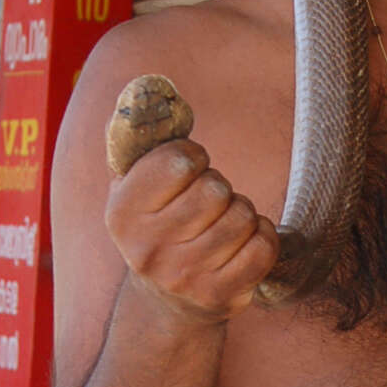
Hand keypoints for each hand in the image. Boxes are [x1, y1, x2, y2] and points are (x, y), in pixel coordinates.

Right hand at [105, 139, 279, 324]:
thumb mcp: (134, 183)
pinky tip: (242, 245)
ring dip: (241, 213)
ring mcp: (185, 276)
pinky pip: (264, 245)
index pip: (180, 161)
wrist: (166, 301)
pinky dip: (262, 237)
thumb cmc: (158, 223)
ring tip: (222, 225)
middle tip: (207, 204)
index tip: (188, 172)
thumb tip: (150, 85)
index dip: (194, 158)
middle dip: (219, 188)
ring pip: (243, 216)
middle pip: (216, 189)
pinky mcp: (219, 295)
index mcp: (123, 213)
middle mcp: (148, 249)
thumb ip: (141, 134)